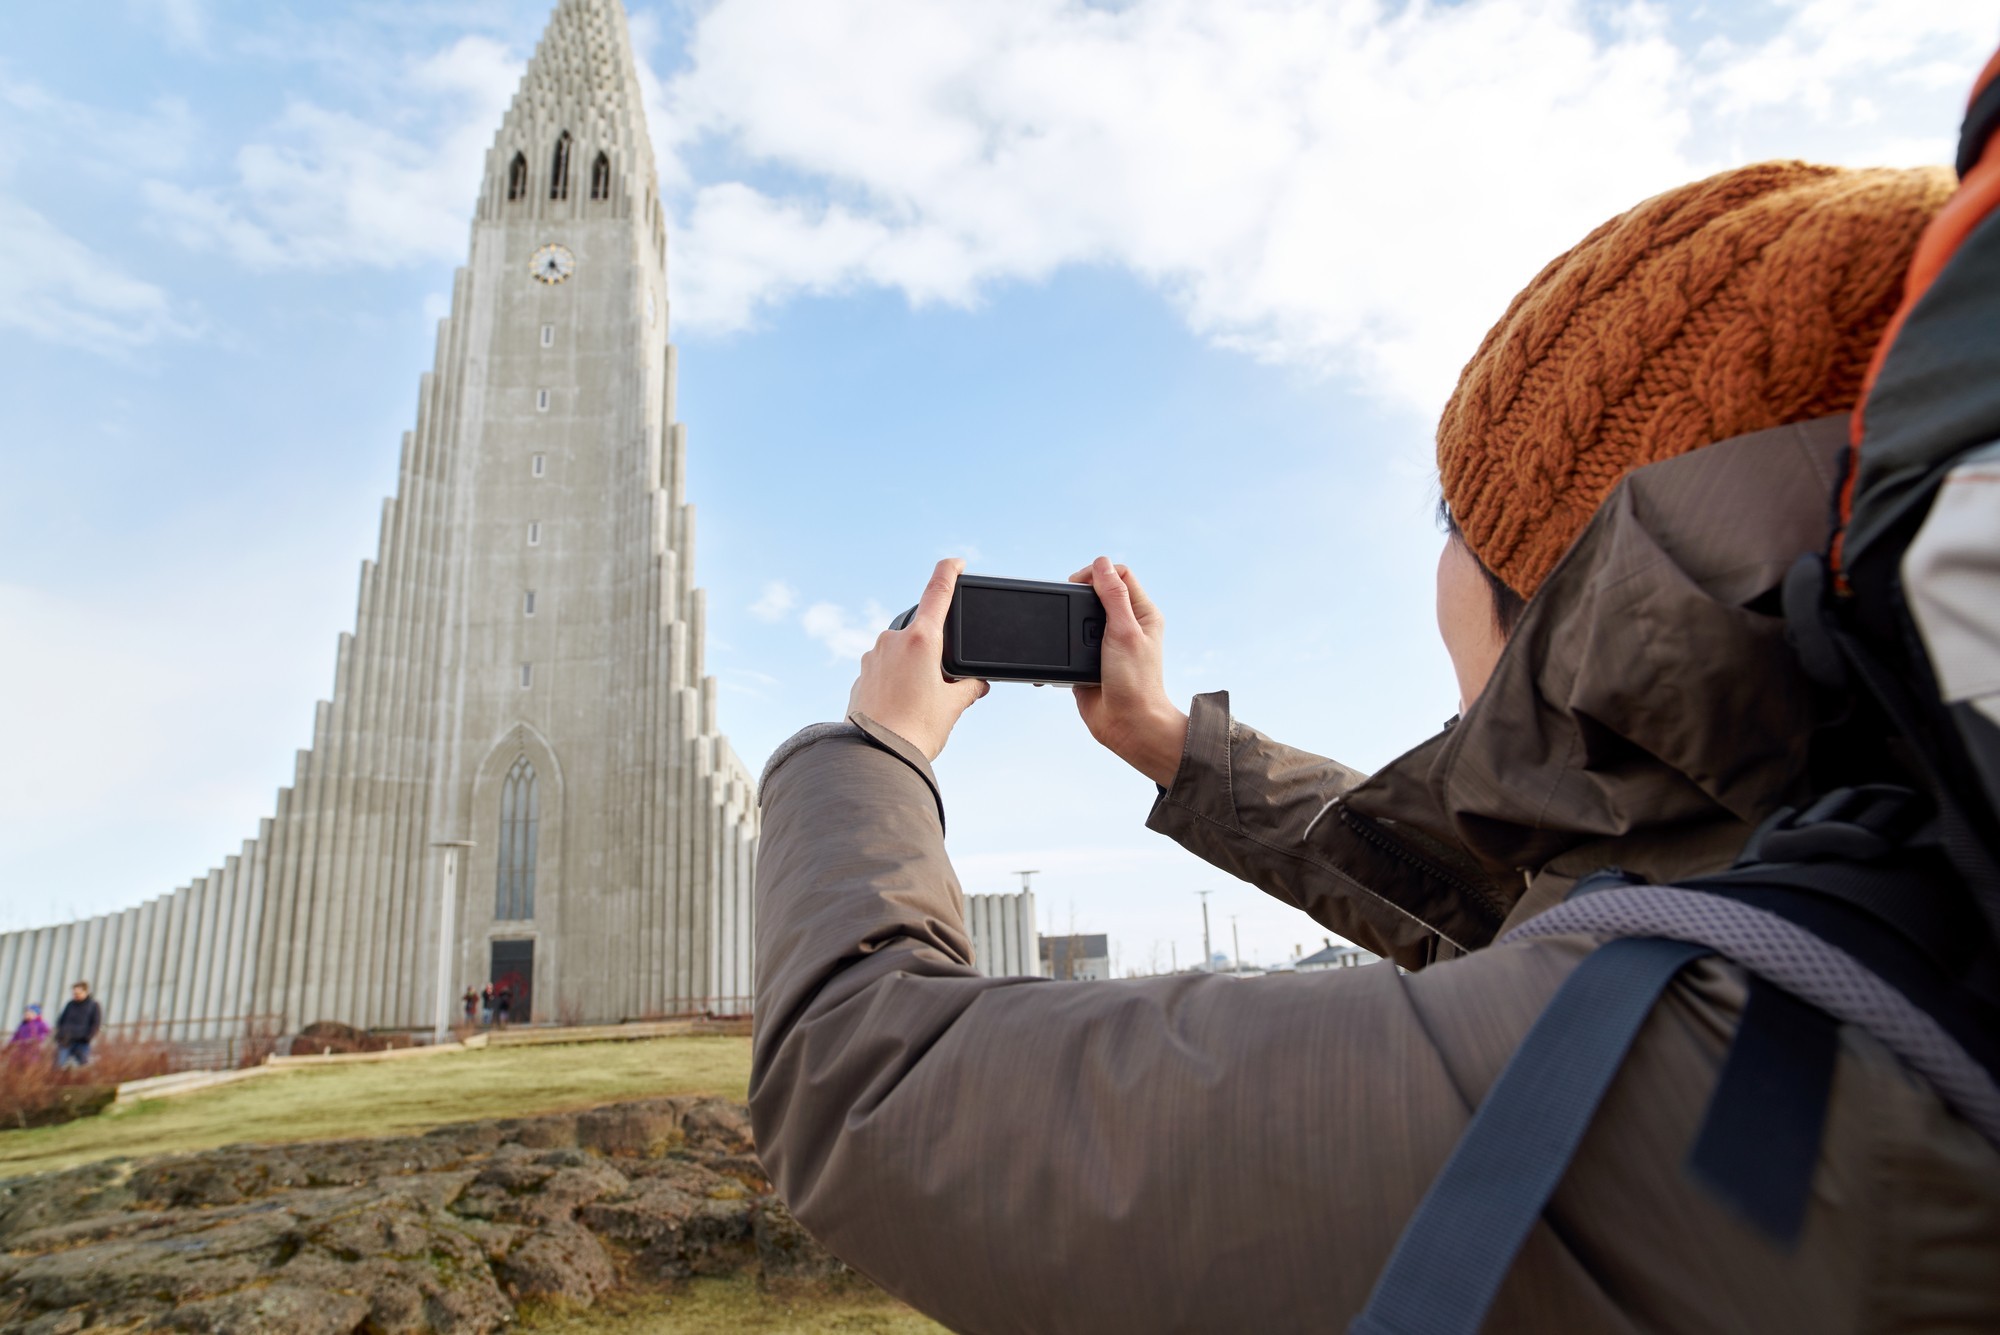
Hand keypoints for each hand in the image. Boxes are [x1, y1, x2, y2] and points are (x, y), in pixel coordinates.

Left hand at [847, 558, 990, 759]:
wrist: (875, 756)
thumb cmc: (915, 731)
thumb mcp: (953, 707)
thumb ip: (968, 689)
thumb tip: (976, 685)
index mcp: (920, 640)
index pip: (938, 591)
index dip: (950, 571)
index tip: (957, 563)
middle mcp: (892, 641)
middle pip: (921, 633)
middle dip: (935, 653)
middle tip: (943, 686)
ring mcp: (872, 657)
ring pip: (901, 653)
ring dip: (913, 669)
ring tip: (921, 706)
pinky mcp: (860, 676)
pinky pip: (884, 670)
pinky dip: (896, 682)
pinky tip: (902, 708)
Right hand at [1069, 557, 1186, 786]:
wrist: (1126, 724)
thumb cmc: (1135, 682)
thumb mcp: (1124, 631)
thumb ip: (1113, 596)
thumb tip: (1101, 564)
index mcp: (1142, 613)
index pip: (1120, 575)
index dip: (1098, 573)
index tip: (1079, 584)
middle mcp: (1126, 625)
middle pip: (1097, 593)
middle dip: (1079, 596)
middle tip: (1068, 607)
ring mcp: (1106, 644)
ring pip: (1080, 618)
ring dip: (1069, 623)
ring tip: (1066, 634)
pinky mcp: (1088, 661)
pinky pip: (1070, 644)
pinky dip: (1062, 645)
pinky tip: (1059, 651)